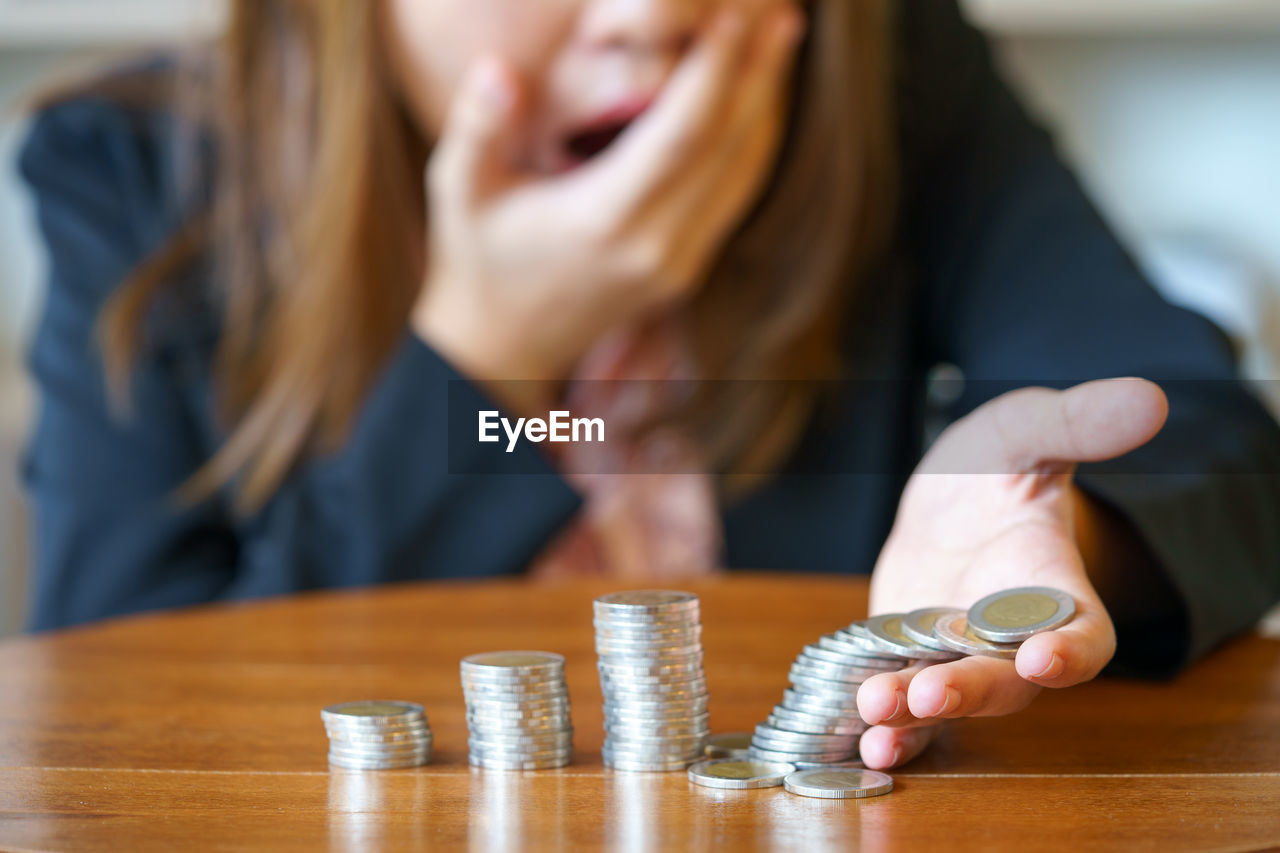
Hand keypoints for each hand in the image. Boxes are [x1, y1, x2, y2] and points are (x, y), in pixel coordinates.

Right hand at [413, 4, 803, 392]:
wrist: (503, 348)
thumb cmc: (477, 258)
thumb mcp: (458, 190)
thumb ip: (475, 125)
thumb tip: (497, 68)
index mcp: (602, 221)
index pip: (679, 137)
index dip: (715, 74)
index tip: (735, 18)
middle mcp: (654, 248)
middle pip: (727, 152)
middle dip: (760, 80)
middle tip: (783, 19)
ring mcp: (677, 265)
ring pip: (742, 177)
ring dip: (767, 110)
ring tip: (780, 50)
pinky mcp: (686, 271)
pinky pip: (733, 199)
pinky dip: (752, 146)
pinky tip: (757, 105)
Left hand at [856, 379, 1168, 767]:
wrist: (949, 501)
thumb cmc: (999, 467)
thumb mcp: (1026, 433)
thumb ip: (1078, 424)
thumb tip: (1147, 398)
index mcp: (1055, 590)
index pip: (1082, 634)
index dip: (1069, 651)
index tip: (1045, 657)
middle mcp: (1011, 638)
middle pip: (1004, 682)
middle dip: (969, 690)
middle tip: (930, 693)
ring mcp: (958, 656)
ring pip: (947, 702)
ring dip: (915, 716)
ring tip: (878, 717)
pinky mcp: (910, 663)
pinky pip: (903, 705)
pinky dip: (887, 724)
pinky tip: (859, 737)